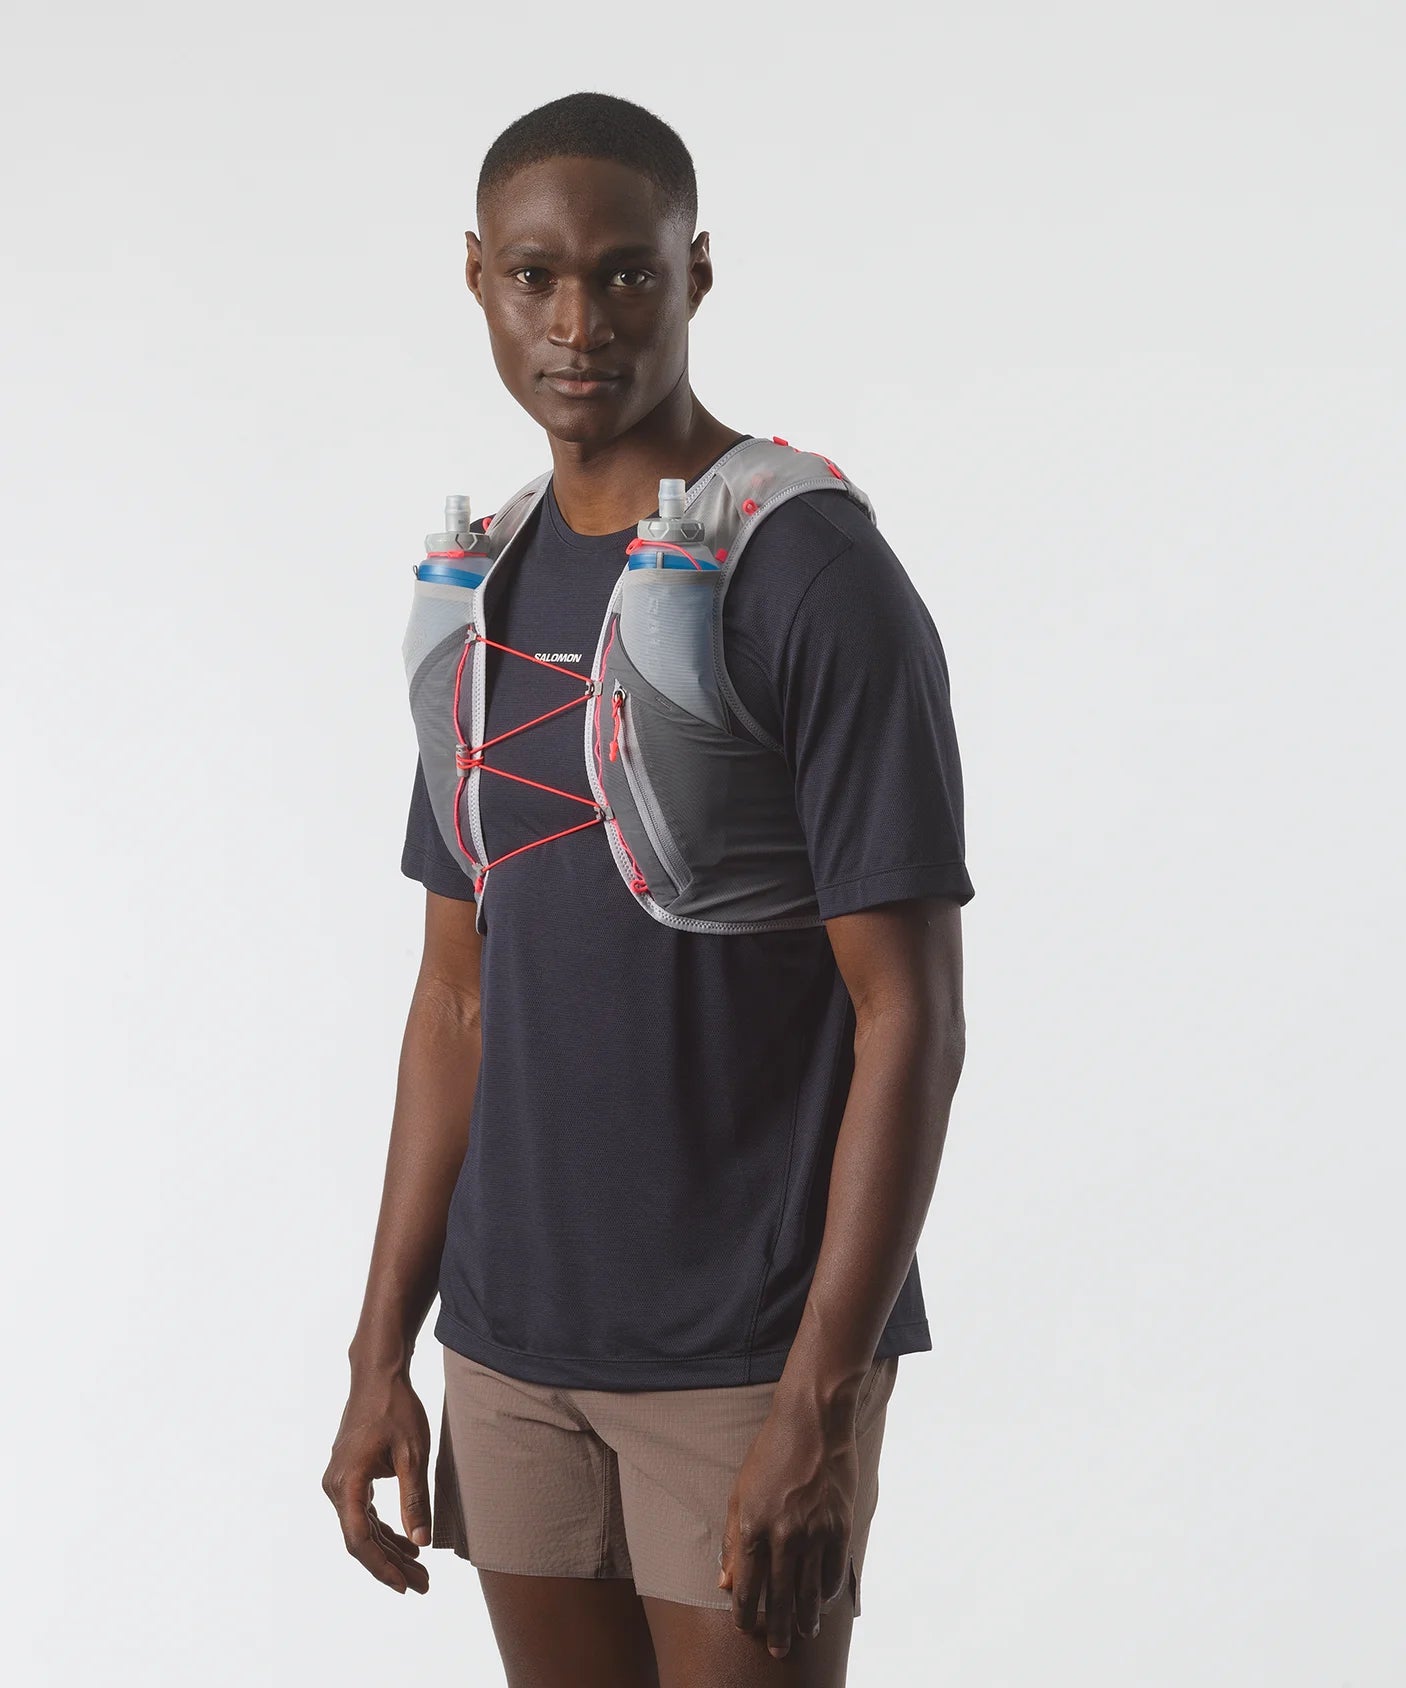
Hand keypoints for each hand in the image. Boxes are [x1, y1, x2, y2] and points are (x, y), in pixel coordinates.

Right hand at [322, 1369, 433, 1592]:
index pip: (359, 1539)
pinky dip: (384, 1529)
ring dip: (389, 1549)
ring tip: (419, 1569)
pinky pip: (363, 1513)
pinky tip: (407, 1542)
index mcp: (347, 1483)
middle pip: (360, 1539)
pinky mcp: (349, 1477)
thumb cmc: (396, 1409)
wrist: (378, 1376)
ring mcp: (340, 1482)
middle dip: (391, 1564)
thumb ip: (415, 1500)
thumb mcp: (412, 1454)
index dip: (381, 1567)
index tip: (405, 1585)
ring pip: (362, 1528)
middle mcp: (336, 1487)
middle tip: (422, 1584)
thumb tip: (421, 1542)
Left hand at [717, 1390, 858, 1657]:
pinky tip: (823, 1601)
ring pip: (809, 1592)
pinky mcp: (840, 1526)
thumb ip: (733, 1540)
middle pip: (780, 1598)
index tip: (746, 1628)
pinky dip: (827, 1591)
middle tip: (778, 1650)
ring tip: (804, 1633)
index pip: (747, 1588)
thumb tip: (726, 1581)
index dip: (746, 1614)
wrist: (812, 1422)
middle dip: (778, 1629)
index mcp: (753, 1526)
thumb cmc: (770, 1453)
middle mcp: (783, 1535)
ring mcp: (814, 1532)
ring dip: (806, 1618)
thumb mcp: (740, 1492)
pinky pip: (833, 1571)